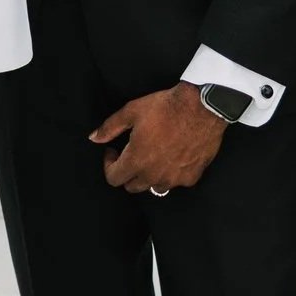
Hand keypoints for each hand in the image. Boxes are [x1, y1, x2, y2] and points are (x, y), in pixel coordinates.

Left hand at [90, 85, 227, 193]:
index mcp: (136, 161)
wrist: (202, 107)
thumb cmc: (165, 108)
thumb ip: (110, 127)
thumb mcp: (131, 111)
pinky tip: (172, 156)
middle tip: (131, 153)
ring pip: (154, 187)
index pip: (114, 179)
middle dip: (127, 172)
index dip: (109, 165)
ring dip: (148, 175)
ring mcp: (174, 179)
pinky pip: (175, 182)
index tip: (113, 151)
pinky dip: (170, 173)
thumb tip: (94, 138)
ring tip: (152, 155)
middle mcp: (154, 175)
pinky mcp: (191, 177)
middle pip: (132, 186)